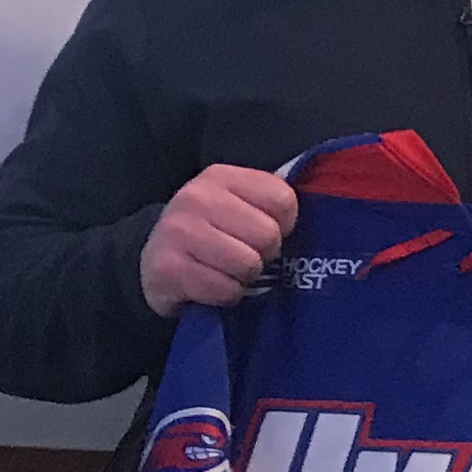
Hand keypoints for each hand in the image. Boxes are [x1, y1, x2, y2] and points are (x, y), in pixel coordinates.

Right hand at [139, 164, 296, 315]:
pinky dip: (225, 295)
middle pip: (268, 235)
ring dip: (244, 277)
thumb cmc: (209, 234)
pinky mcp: (169, 267)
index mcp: (221, 177)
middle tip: (243, 254)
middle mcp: (197, 198)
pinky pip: (225, 290)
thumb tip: (319, 218)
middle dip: (263, 254)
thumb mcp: (236, 205)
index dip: (283, 224)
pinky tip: (210, 284)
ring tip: (226, 270)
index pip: (283, 200)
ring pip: (248, 264)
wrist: (152, 262)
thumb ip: (269, 204)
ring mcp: (179, 231)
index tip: (263, 231)